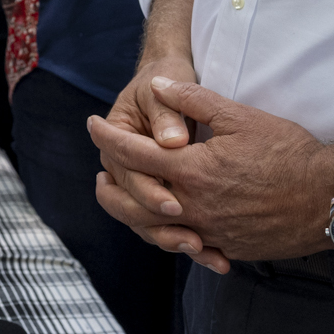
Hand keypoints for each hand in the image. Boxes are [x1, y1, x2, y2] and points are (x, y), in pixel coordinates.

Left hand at [89, 78, 331, 269]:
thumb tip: (157, 84)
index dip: (106, 137)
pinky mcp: (230, 249)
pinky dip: (172, 234)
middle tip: (99, 172)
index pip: (133, 154)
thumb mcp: (240, 116)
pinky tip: (169, 224)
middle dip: (109, 187)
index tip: (91, 124)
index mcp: (193, 171)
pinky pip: (190, 246)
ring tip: (124, 198)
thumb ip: (193, 100)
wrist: (332, 199)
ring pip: (157, 230)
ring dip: (134, 214)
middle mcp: (195, 207)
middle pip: (133, 204)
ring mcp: (212, 233)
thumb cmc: (290, 153)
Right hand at [97, 2, 197, 242]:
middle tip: (190, 234)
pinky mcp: (163, 194)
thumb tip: (172, 141)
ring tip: (202, 249)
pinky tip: (216, 257)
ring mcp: (142, 182)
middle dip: (160, 223)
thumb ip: (167, 113)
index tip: (174, 202)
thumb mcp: (163, 88)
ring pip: (148, 222)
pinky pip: (169, 226)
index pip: (127, 171)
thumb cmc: (166, 77)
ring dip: (173, 240)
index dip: (149, 189)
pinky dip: (191, 243)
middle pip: (133, 205)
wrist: (168, 76)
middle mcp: (124, 166)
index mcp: (117, 138)